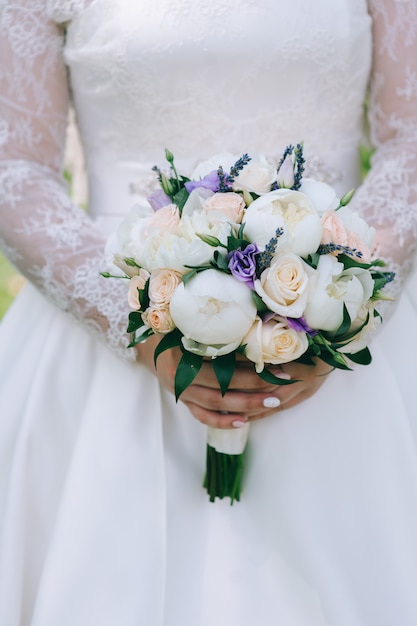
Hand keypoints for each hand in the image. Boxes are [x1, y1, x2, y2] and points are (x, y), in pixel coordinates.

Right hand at [135, 336, 331, 427]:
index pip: (222, 366)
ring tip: (272, 402)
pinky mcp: (182, 399)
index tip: (279, 366)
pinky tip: (243, 421)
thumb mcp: (191, 322)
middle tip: (282, 386)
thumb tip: (258, 330)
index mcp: (179, 354)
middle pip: (221, 388)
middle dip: (255, 389)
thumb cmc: (173, 325)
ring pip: (214, 405)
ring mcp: (179, 391)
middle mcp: (177, 376)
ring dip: (245, 406)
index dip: (252, 368)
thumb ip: (219, 328)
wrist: (145, 339)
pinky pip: (202, 415)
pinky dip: (222, 421)